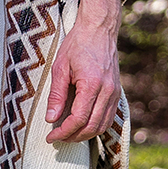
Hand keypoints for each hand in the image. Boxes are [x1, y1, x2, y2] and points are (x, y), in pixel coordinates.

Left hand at [45, 19, 121, 144]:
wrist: (99, 29)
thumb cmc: (77, 44)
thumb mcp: (60, 67)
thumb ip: (56, 95)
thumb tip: (51, 119)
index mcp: (92, 84)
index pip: (78, 119)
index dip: (63, 132)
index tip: (51, 137)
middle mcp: (108, 91)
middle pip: (92, 127)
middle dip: (73, 137)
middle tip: (57, 138)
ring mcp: (115, 93)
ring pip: (103, 125)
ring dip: (85, 135)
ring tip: (68, 134)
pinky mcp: (117, 92)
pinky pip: (109, 117)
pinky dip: (96, 126)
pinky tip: (82, 126)